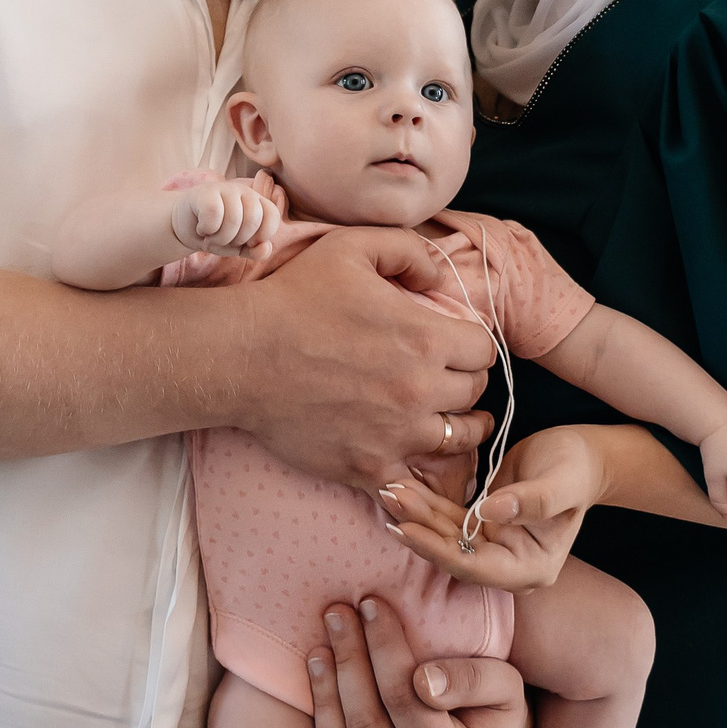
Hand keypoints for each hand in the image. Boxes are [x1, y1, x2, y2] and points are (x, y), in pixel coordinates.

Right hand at [169, 174, 278, 257]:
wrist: (187, 225)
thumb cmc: (217, 234)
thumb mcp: (239, 247)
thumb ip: (256, 251)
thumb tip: (265, 248)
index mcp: (258, 203)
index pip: (272, 216)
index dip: (262, 235)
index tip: (247, 243)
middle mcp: (245, 192)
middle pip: (252, 220)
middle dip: (237, 240)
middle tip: (225, 239)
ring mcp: (226, 188)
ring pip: (233, 219)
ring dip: (220, 238)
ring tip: (212, 236)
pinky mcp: (206, 191)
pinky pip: (213, 213)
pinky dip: (207, 228)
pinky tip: (202, 228)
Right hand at [231, 227, 493, 494]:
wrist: (242, 356)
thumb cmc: (294, 297)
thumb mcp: (352, 247)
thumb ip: (408, 251)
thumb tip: (439, 276)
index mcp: (425, 338)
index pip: (484, 351)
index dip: (472, 345)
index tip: (453, 345)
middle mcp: (420, 390)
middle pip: (474, 394)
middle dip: (463, 382)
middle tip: (442, 377)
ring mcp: (397, 434)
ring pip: (457, 439)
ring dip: (454, 426)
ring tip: (439, 417)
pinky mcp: (369, 467)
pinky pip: (418, 481)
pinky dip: (419, 469)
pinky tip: (409, 453)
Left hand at [277, 596, 529, 727]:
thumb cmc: (499, 713)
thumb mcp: (507, 688)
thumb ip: (472, 680)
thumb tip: (423, 679)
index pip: (405, 697)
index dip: (384, 648)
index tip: (371, 604)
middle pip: (366, 724)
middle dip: (348, 662)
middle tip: (336, 613)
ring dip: (322, 701)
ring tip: (316, 652)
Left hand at [380, 425, 606, 589]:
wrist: (582, 456)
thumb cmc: (577, 468)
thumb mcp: (563, 481)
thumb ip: (533, 501)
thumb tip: (489, 513)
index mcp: (532, 568)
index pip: (475, 566)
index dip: (437, 549)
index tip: (406, 528)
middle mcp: (510, 565)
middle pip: (454, 555)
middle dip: (420, 530)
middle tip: (389, 500)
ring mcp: (495, 548)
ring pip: (446, 536)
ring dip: (418, 515)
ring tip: (389, 490)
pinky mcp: (483, 527)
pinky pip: (449, 520)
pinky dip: (428, 505)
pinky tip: (403, 489)